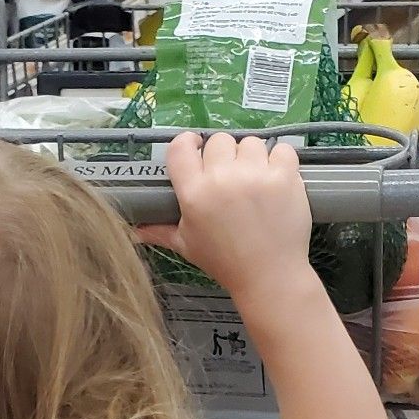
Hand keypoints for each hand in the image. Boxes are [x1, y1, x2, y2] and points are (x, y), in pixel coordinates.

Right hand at [137, 131, 311, 303]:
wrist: (269, 277)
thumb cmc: (225, 262)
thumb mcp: (187, 246)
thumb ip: (160, 231)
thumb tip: (133, 231)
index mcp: (194, 193)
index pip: (181, 147)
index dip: (188, 143)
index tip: (197, 149)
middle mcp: (222, 178)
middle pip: (219, 141)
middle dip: (224, 156)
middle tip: (230, 177)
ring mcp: (256, 175)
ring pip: (250, 142)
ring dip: (252, 157)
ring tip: (255, 179)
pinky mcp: (284, 177)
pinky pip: (283, 149)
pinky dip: (281, 160)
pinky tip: (276, 178)